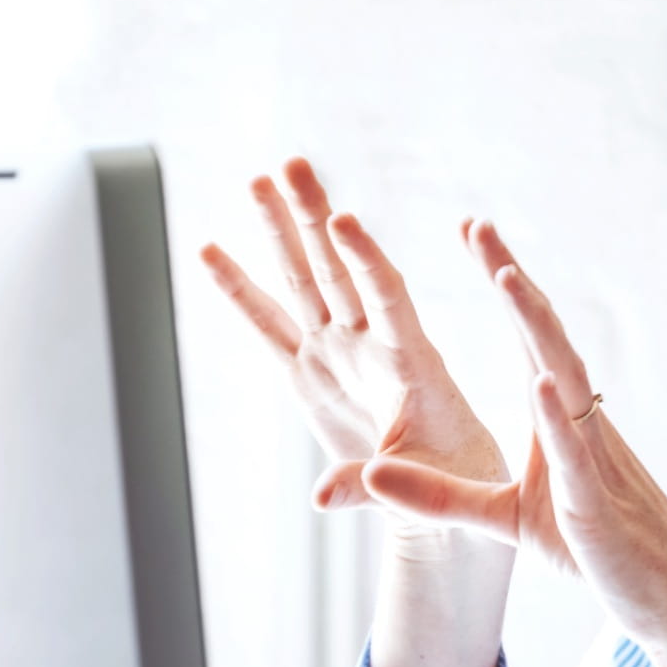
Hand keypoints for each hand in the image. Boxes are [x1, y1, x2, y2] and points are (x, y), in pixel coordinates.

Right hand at [198, 158, 508, 531]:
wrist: (447, 491)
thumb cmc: (455, 483)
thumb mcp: (426, 488)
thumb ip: (372, 487)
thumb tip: (320, 501)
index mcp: (412, 362)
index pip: (387, 298)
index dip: (365, 260)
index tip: (344, 220)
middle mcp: (370, 345)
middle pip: (338, 270)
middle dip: (314, 218)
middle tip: (292, 165)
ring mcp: (337, 353)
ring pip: (303, 282)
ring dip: (281, 233)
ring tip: (257, 180)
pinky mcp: (310, 373)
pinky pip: (267, 326)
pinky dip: (239, 291)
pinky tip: (211, 250)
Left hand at [355, 221, 666, 651]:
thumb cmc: (596, 552)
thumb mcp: (504, 520)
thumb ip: (440, 496)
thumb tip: (372, 472)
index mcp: (560, 420)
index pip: (529, 337)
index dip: (504, 283)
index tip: (474, 232)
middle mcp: (581, 423)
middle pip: (545, 337)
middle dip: (512, 279)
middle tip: (478, 225)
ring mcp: (594, 458)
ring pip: (565, 378)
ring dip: (536, 327)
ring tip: (506, 277)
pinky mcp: (596, 504)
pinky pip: (576, 453)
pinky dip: (557, 414)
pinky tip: (541, 379)